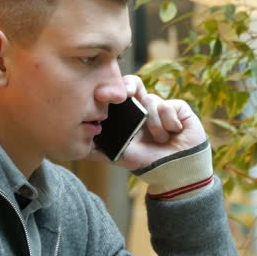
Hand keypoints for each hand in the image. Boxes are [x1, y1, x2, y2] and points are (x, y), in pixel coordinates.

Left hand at [89, 75, 206, 170]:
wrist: (175, 172)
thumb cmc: (147, 163)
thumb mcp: (118, 156)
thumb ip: (98, 151)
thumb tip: (76, 147)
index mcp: (130, 116)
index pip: (119, 94)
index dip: (114, 89)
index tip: (104, 95)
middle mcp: (146, 108)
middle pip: (134, 84)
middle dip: (129, 86)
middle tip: (128, 94)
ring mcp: (163, 107)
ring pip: (152, 101)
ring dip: (154, 124)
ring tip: (160, 140)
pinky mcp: (180, 109)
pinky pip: (170, 106)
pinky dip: (169, 123)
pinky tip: (173, 134)